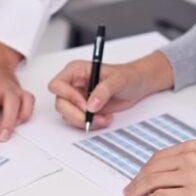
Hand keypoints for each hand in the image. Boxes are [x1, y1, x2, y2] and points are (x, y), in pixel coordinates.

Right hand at [47, 51, 173, 129]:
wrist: (137, 85)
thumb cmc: (127, 76)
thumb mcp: (118, 80)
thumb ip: (103, 91)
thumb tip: (91, 104)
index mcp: (76, 71)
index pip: (57, 85)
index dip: (68, 96)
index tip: (84, 104)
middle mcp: (73, 84)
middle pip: (60, 103)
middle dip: (76, 114)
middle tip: (93, 118)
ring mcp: (77, 98)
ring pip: (68, 115)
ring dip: (85, 121)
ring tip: (104, 118)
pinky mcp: (84, 109)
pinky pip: (78, 121)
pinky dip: (91, 123)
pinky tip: (104, 118)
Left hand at [123, 140, 195, 195]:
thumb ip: (190, 162)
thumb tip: (167, 175)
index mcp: (193, 147)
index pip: (158, 157)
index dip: (144, 169)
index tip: (137, 177)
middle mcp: (190, 157)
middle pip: (152, 168)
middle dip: (136, 180)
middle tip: (128, 190)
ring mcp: (191, 175)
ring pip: (153, 181)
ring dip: (138, 190)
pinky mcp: (194, 193)